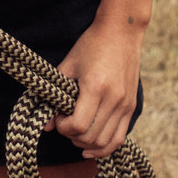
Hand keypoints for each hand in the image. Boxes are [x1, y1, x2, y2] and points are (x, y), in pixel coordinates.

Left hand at [46, 18, 143, 159]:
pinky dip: (105, 147)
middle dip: (72, 136)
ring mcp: (125, 105)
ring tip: (75, 135)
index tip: (57, 118)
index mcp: (96, 87)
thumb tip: (45, 124)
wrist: (121, 31)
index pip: (79, 124)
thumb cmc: (92, 44)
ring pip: (105, 142)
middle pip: (91, 136)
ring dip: (87, 144)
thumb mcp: (69, 64)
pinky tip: (92, 147)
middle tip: (63, 124)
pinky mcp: (131, 107)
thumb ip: (55, 94)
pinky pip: (119, 138)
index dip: (63, 127)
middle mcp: (114, 99)